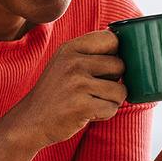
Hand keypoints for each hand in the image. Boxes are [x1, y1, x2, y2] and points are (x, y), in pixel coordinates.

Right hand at [7, 30, 125, 148]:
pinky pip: (112, 108)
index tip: (107, 67)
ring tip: (91, 102)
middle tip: (95, 90)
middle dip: (114, 81)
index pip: (112, 39)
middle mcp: (74, 62)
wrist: (30, 121)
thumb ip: (91, 53)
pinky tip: (87, 113)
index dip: (116, 53)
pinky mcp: (82, 105)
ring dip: (110, 100)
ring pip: (120, 90)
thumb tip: (130, 49)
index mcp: (71, 47)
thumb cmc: (56, 93)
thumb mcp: (65, 63)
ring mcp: (78, 84)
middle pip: (120, 65)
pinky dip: (104, 114)